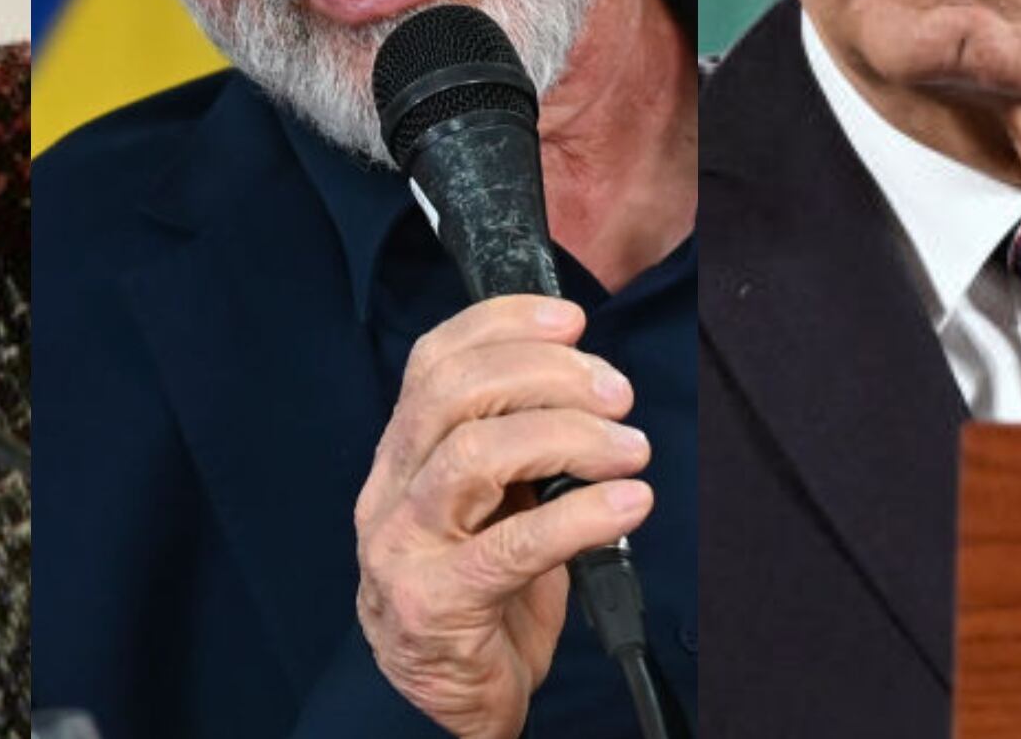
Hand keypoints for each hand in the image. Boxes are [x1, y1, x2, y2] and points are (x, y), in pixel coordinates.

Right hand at [354, 295, 652, 738]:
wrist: (442, 703)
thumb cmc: (477, 596)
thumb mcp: (488, 506)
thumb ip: (514, 446)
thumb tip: (589, 386)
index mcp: (400, 455)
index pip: (433, 361)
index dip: (501, 324)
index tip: (572, 320)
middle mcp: (389, 491)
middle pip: (453, 394)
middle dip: (547, 376)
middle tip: (617, 394)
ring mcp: (403, 547)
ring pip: (475, 456)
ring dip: (569, 437)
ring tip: (630, 449)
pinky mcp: (435, 603)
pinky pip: (512, 545)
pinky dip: (581, 515)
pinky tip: (628, 504)